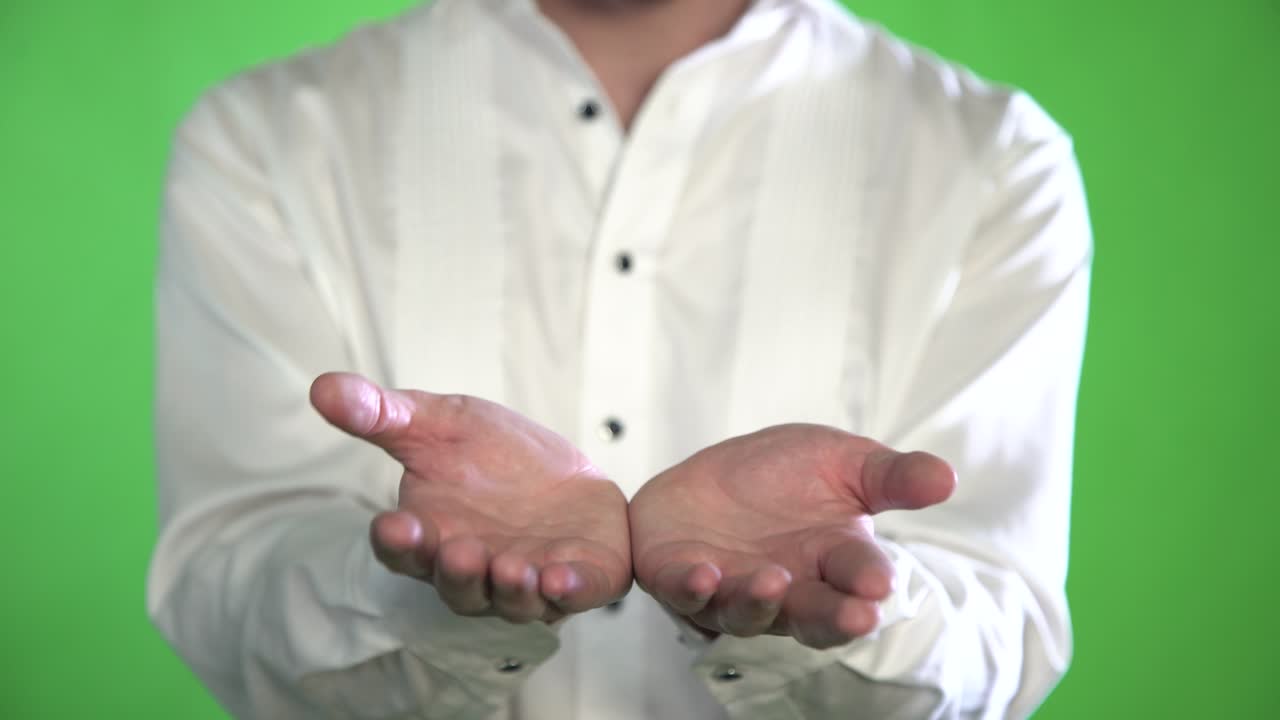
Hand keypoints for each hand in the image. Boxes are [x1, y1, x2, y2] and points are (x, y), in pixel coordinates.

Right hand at [310, 372, 630, 623]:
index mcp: (432, 538)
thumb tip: (320, 387)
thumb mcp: (440, 423)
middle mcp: (476, 570)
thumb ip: (383, 414)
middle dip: (456, 572)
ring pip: (512, 601)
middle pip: (456, 587)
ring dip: (510, 589)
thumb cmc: (495, 456)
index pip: (403, 552)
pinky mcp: (580, 580)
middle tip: (458, 549)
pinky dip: (567, 589)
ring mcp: (528, 581)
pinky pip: (573, 595)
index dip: (397, 543)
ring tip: (512, 567)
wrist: (568, 474)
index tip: (393, 524)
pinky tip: (562, 575)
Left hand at [629, 424, 954, 648]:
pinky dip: (694, 589)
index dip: (868, 580)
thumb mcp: (841, 462)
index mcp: (831, 560)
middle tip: (857, 615)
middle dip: (835, 616)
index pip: (857, 575)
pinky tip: (705, 575)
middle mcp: (788, 587)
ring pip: (750, 611)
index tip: (879, 582)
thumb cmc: (782, 476)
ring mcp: (734, 589)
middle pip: (814, 614)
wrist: (708, 478)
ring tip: (773, 580)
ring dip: (761, 600)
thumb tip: (947, 477)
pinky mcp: (681, 581)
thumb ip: (890, 476)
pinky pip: (687, 594)